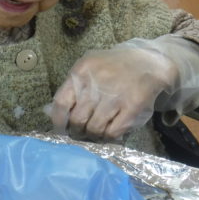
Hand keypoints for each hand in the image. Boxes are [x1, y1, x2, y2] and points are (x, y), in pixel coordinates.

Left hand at [51, 42, 178, 140]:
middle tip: (81, 132)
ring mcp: (115, 96)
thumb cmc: (112, 67)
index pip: (61, 103)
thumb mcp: (88, 68)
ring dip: (93, 135)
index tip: (61, 129)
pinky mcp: (132, 107)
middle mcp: (97, 83)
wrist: (148, 62)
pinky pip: (112, 133)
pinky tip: (109, 132)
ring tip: (96, 132)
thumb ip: (70, 88)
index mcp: (82, 71)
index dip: (58, 121)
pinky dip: (108, 137)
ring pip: (94, 129)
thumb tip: (50, 113)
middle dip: (77, 131)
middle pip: (77, 120)